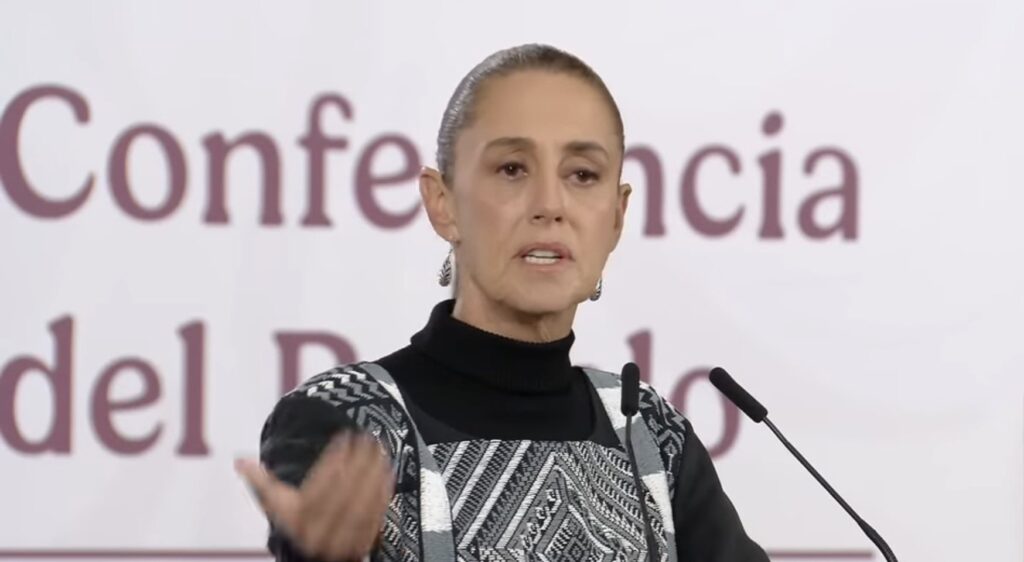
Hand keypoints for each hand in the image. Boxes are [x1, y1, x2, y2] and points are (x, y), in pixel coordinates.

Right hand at [236, 432, 394, 560]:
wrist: (311, 556)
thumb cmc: (295, 521)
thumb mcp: (275, 503)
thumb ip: (260, 481)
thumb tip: (239, 461)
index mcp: (297, 521)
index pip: (318, 486)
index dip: (333, 460)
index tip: (344, 437)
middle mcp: (319, 534)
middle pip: (343, 494)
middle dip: (358, 463)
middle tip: (367, 438)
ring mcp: (342, 541)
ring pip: (362, 504)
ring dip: (373, 475)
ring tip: (380, 451)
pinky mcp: (361, 544)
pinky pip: (375, 516)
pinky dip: (383, 493)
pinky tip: (388, 473)